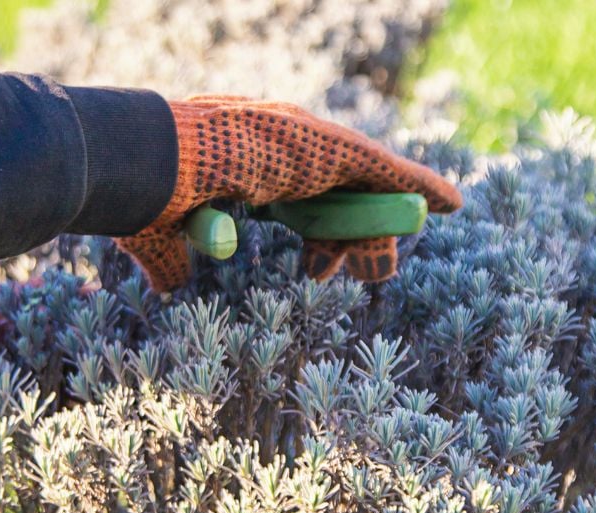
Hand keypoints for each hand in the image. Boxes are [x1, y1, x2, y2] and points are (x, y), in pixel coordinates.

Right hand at [117, 96, 463, 291]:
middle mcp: (281, 145)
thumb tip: (169, 288)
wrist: (147, 165)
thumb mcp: (161, 238)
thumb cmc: (146, 198)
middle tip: (366, 270)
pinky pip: (383, 169)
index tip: (318, 273)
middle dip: (354, 235)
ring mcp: (305, 142)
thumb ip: (173, 262)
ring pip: (364, 184)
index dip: (319, 240)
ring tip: (421, 231)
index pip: (301, 202)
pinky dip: (417, 184)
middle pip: (339, 194)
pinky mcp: (325, 146)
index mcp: (247, 165)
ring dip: (386, 217)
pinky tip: (450, 203)